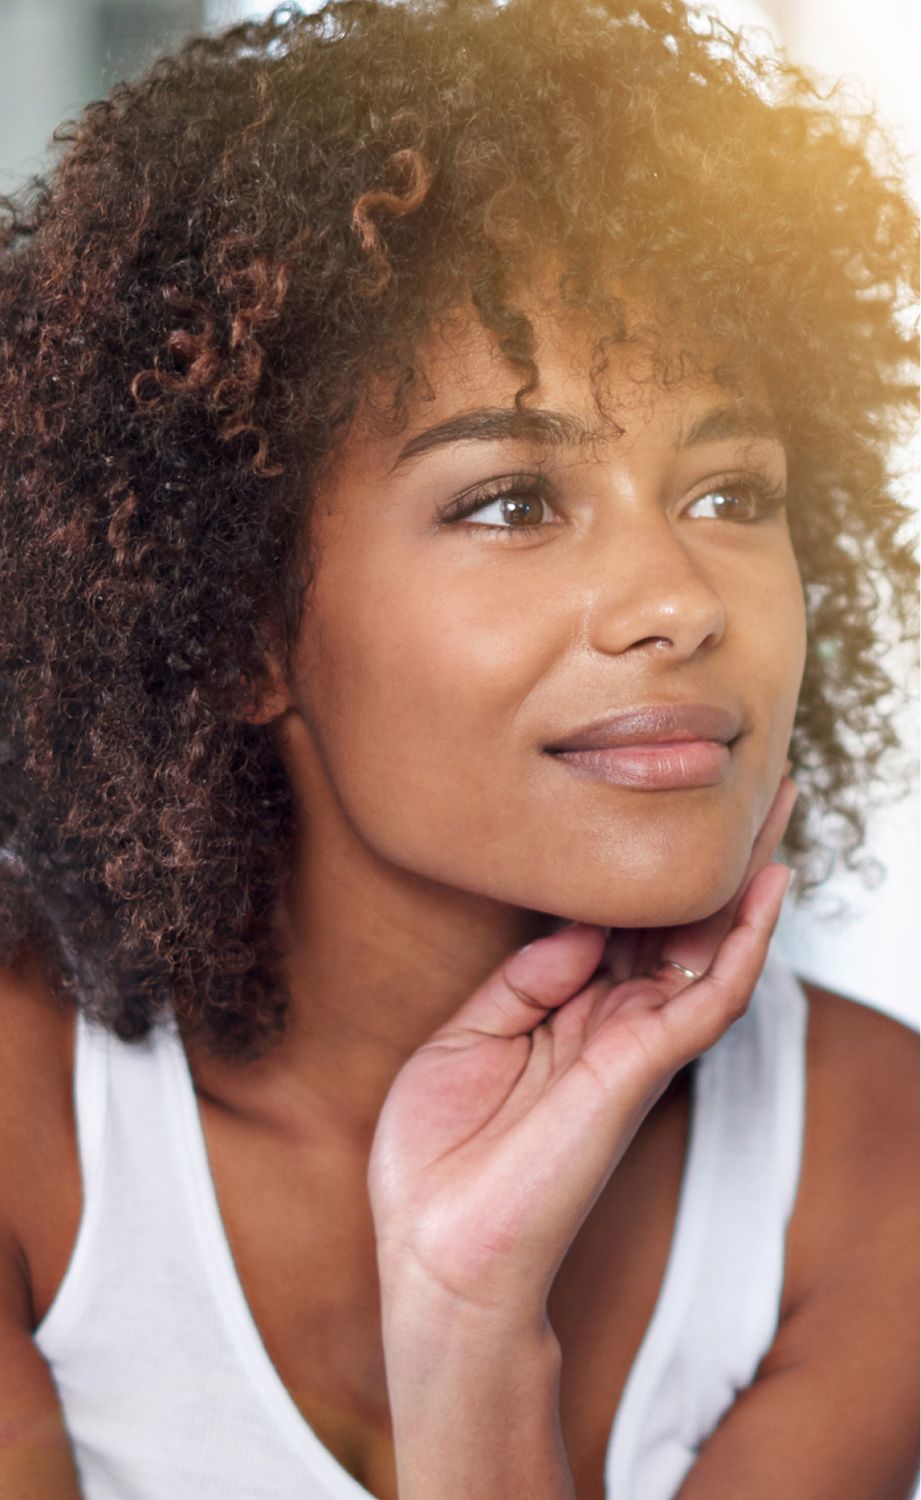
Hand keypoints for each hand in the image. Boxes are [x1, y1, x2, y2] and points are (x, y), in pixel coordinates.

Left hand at [368, 775, 797, 1329]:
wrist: (433, 1252)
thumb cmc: (439, 1160)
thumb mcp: (462, 1043)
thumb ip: (523, 981)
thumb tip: (578, 925)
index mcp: (563, 1015)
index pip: (618, 924)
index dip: (640, 866)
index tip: (652, 799)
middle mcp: (608, 1025)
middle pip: (676, 924)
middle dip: (711, 858)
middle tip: (750, 784)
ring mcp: (630, 1047)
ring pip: (707, 949)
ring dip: (744, 878)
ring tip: (776, 808)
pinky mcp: (638, 1070)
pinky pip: (707, 997)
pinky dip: (742, 942)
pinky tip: (765, 886)